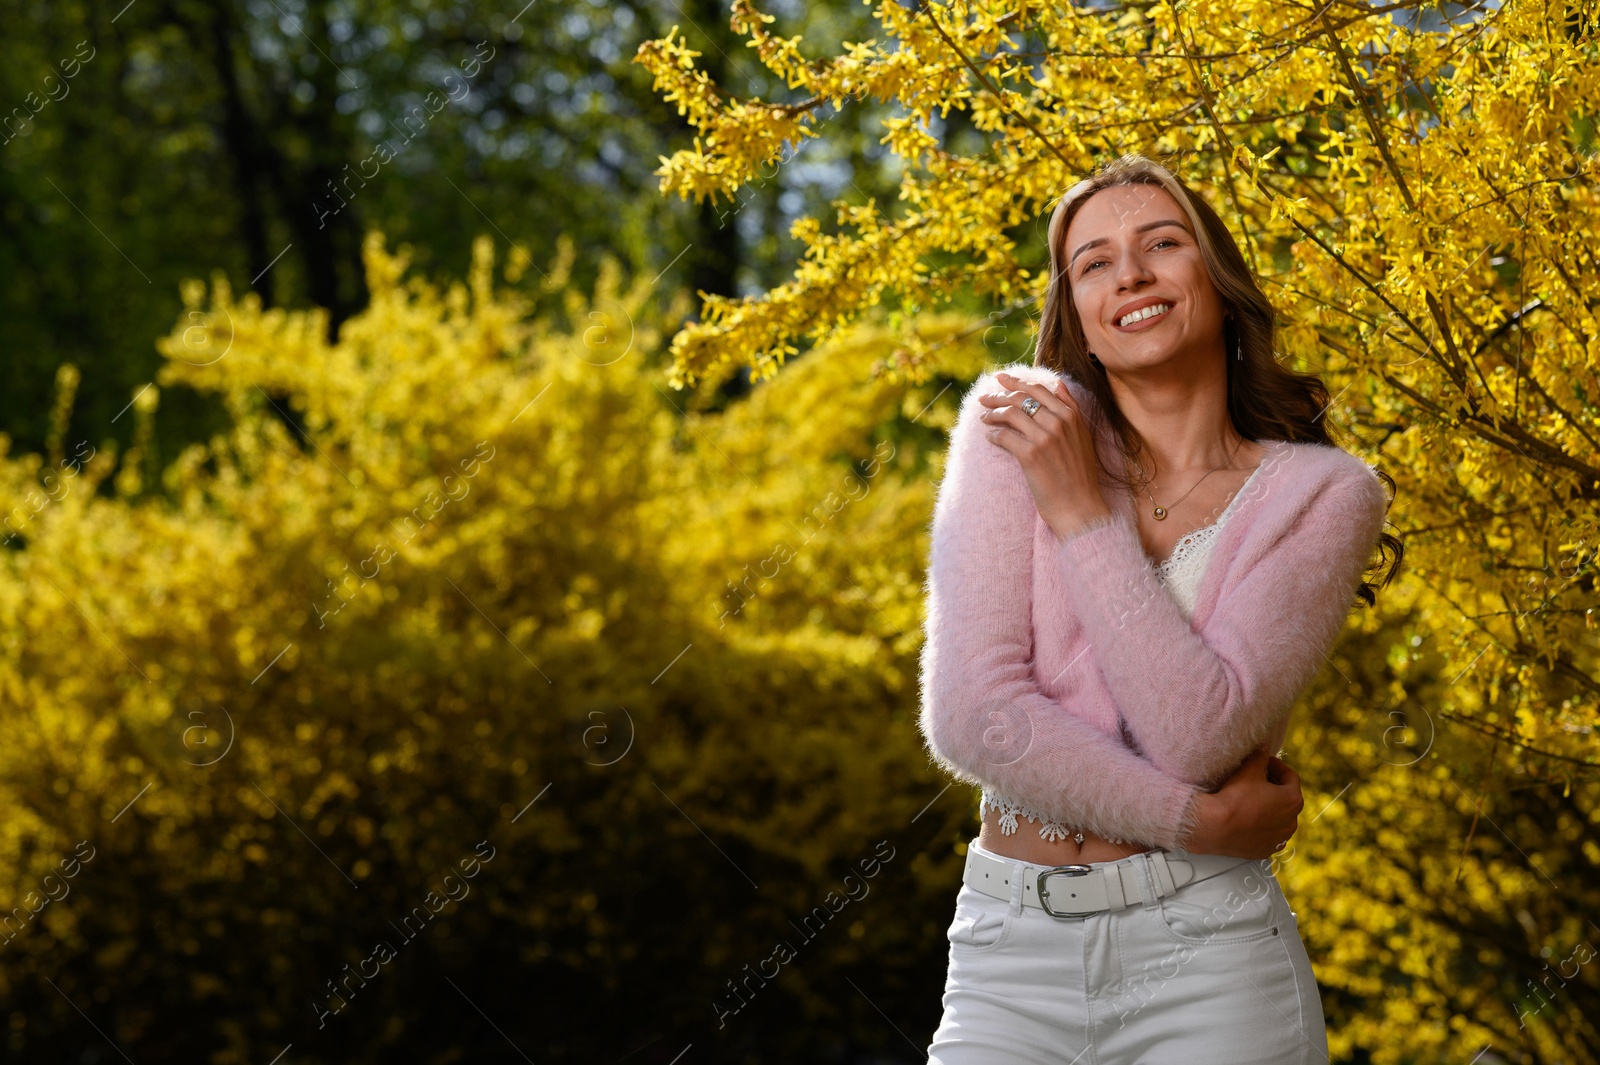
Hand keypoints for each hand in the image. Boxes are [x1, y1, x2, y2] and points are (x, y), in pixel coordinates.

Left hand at [979, 371, 1111, 539]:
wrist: (1080, 507)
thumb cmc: (1079, 475)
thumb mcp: (1083, 436)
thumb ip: (1070, 408)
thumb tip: (1058, 383)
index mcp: (1071, 416)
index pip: (1038, 389)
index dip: (1016, 381)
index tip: (1000, 378)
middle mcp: (1059, 422)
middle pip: (1021, 398)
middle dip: (998, 394)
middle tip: (984, 398)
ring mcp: (1045, 438)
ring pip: (1010, 414)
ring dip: (992, 413)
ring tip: (983, 418)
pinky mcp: (1031, 455)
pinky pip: (1004, 436)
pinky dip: (993, 435)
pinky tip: (989, 438)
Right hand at [1182, 745, 1303, 859]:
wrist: (1214, 826)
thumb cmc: (1233, 797)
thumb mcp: (1249, 770)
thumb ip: (1260, 756)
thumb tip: (1262, 749)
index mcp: (1293, 800)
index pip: (1290, 777)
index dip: (1276, 766)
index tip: (1264, 762)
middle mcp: (1291, 822)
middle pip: (1286, 799)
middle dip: (1273, 787)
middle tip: (1256, 779)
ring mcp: (1279, 839)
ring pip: (1278, 818)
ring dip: (1269, 808)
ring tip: (1250, 799)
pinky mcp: (1265, 851)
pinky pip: (1267, 834)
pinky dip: (1260, 826)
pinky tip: (1246, 818)